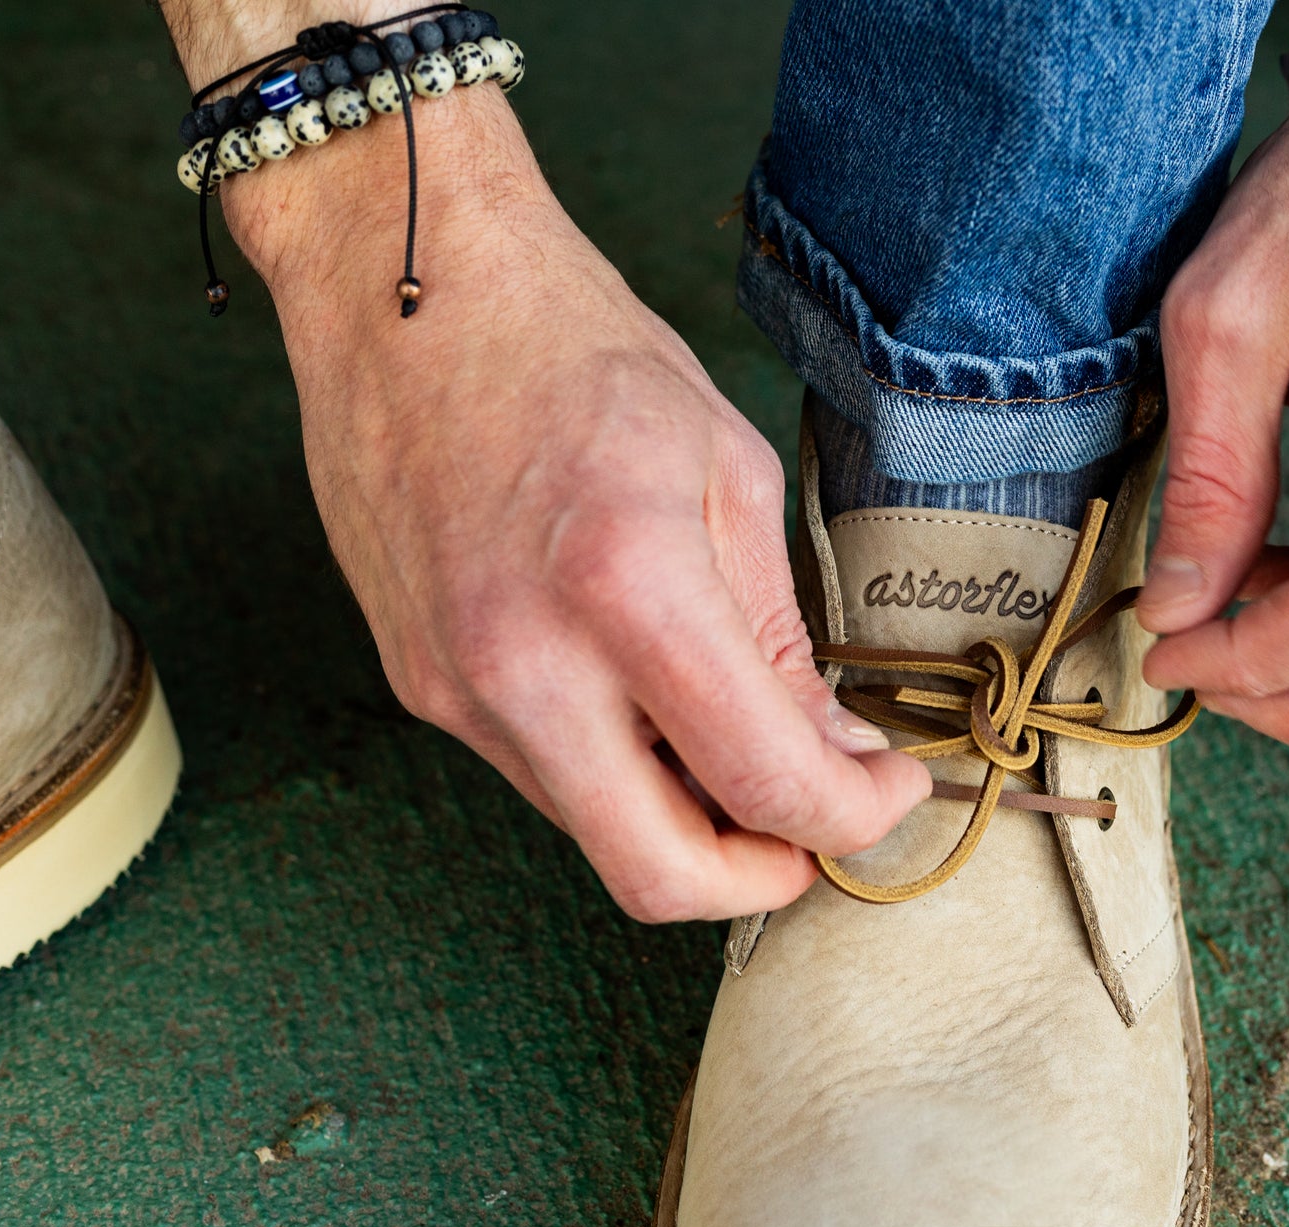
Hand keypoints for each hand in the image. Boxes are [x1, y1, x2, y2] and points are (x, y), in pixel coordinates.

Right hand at [223, 90, 927, 920]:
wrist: (401, 287)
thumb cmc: (578, 349)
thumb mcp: (728, 472)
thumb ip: (779, 638)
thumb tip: (831, 751)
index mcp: (629, 586)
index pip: (765, 784)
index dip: (853, 816)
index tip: (887, 786)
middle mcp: (526, 663)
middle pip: (659, 876)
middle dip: (761, 877)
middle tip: (816, 829)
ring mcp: (457, 686)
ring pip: (598, 835)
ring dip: (689, 823)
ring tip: (742, 747)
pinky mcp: (422, 687)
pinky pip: (543, 779)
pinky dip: (619, 775)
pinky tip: (655, 709)